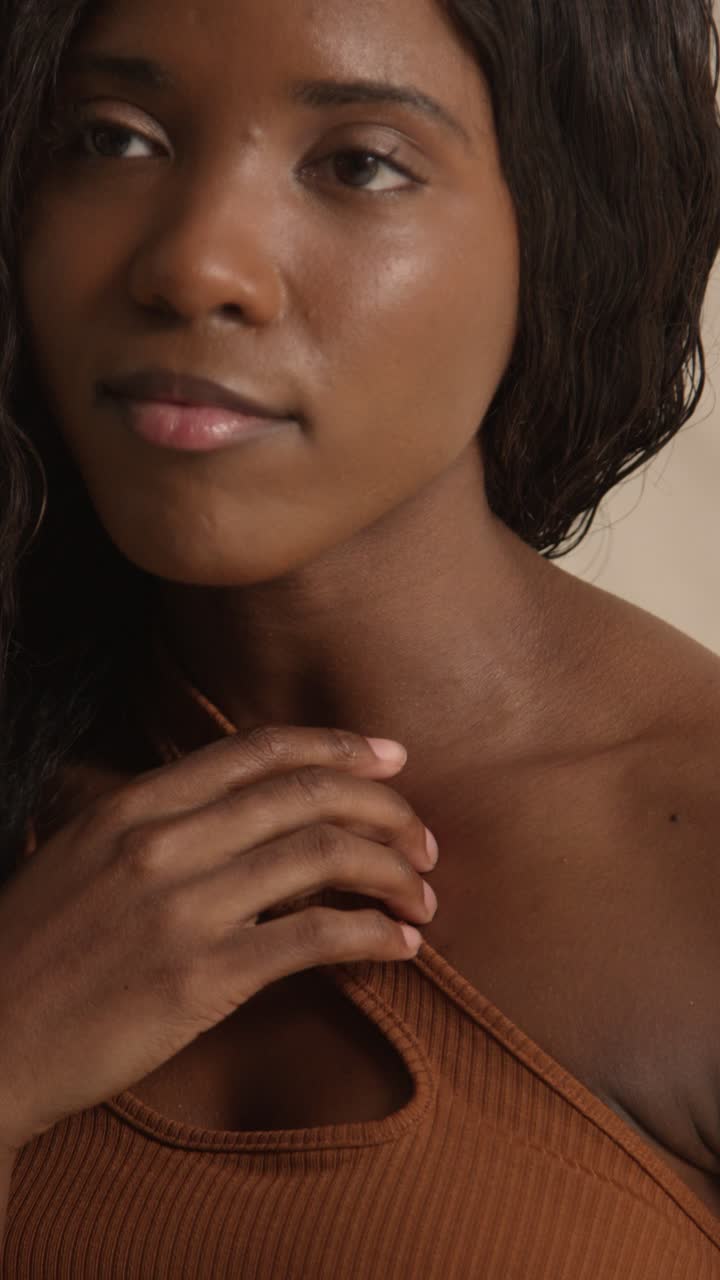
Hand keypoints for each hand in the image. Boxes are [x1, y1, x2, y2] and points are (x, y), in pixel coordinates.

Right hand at [0, 727, 437, 1151]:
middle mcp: (161, 842)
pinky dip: (374, 934)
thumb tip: (241, 815)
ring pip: (322, 857)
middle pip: (305, 795)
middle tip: (424, 837)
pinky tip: (401, 944)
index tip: (391, 756)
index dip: (337, 745)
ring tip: (424, 893)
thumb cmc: (32, 954)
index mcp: (132, 805)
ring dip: (392, 871)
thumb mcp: (78, 858)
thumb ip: (154, 824)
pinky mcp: (201, 978)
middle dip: (386, 809)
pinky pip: (314, 939)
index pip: (258, 750)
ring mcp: (182, 908)